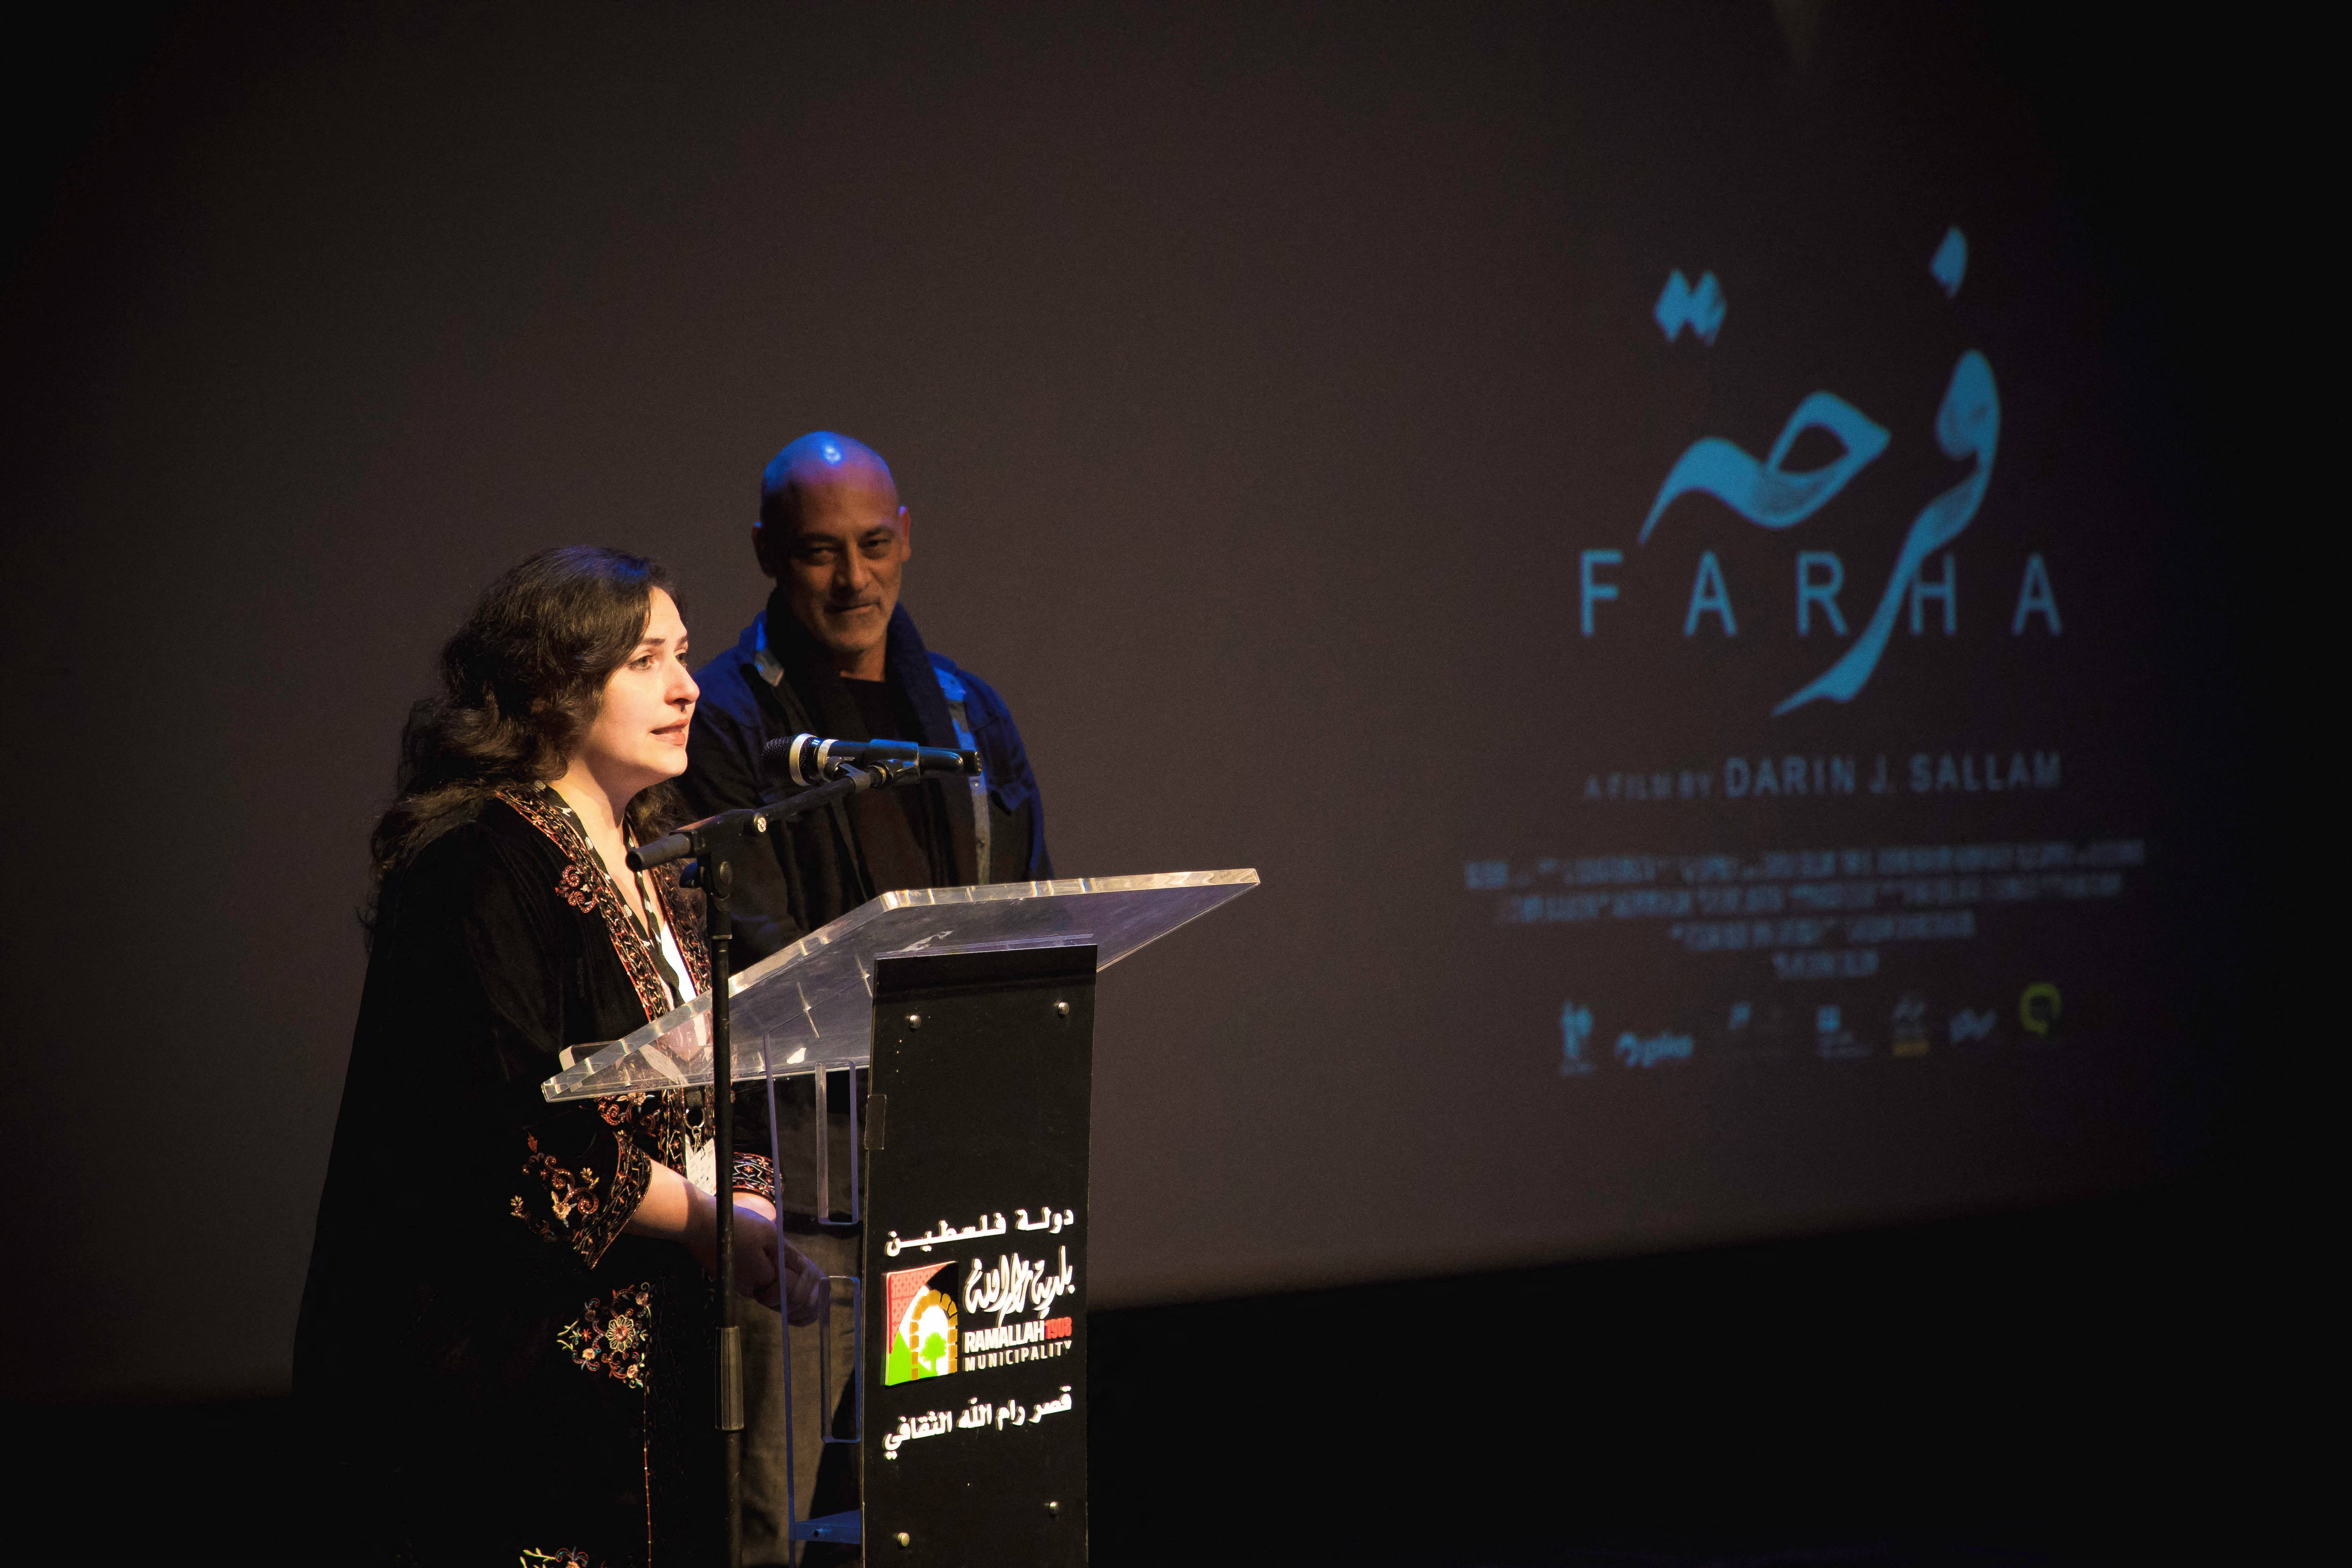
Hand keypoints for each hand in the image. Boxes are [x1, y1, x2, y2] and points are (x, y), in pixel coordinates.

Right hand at [684, 1190, 827, 1325]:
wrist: (697, 1224)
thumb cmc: (735, 1225)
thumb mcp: (768, 1234)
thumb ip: (788, 1255)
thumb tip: (806, 1269)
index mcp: (762, 1277)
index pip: (790, 1293)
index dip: (806, 1292)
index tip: (820, 1291)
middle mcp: (750, 1288)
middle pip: (781, 1303)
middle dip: (802, 1304)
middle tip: (818, 1305)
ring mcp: (740, 1285)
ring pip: (770, 1300)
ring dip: (790, 1303)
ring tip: (809, 1307)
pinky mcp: (733, 1280)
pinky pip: (759, 1292)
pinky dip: (776, 1296)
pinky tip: (784, 1293)